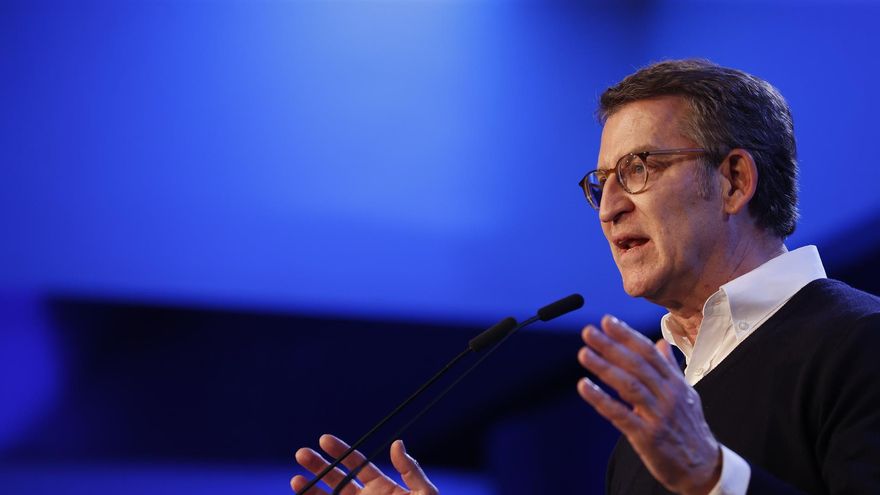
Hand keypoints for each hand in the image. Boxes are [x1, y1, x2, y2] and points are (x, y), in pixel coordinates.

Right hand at [291, 434, 438, 494]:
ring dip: (311, 490)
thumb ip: (410, 470)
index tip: (324, 439)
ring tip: (295, 480)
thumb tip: (397, 443)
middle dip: (318, 466)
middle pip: (337, 478)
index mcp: (381, 485)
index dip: (340, 451)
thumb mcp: (424, 493)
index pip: (356, 464)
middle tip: (301, 453)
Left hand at [577, 315, 720, 494]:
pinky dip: (601, 400)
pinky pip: (621, 414)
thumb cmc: (689, 428)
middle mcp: (668, 396)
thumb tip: (660, 343)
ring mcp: (658, 416)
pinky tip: (584, 387)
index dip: (627, 335)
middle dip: (611, 346)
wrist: (703, 467)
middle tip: (588, 332)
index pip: (648, 352)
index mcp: (675, 383)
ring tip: (583, 354)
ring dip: (604, 368)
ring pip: (628, 386)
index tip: (607, 320)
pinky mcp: (648, 436)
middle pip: (636, 365)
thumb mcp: (685, 394)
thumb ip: (670, 368)